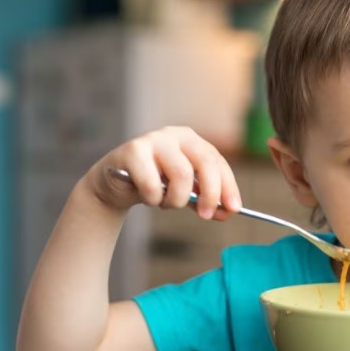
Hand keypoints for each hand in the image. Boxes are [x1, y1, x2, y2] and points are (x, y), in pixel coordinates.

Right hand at [86, 126, 240, 219]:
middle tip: (207, 216)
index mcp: (193, 140)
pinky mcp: (132, 150)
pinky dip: (154, 199)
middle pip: (205, 163)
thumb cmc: (156, 186)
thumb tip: (227, 211)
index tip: (234, 209)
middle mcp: (175, 134)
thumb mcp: (185, 192)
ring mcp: (154, 139)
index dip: (228, 186)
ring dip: (177, 199)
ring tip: (165, 203)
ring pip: (181, 174)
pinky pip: (152, 184)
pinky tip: (148, 197)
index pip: (218, 162)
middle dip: (211, 193)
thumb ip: (205, 199)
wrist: (115, 185)